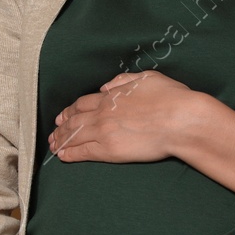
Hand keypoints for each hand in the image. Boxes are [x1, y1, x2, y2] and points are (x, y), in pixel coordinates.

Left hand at [47, 70, 200, 163]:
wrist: (180, 120)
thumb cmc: (171, 98)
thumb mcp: (147, 78)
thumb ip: (124, 81)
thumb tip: (106, 87)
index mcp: (112, 96)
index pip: (83, 103)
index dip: (71, 110)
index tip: (64, 115)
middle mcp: (103, 113)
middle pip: (74, 120)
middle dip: (62, 127)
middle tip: (54, 133)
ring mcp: (104, 132)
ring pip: (74, 136)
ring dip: (62, 140)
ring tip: (54, 145)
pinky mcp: (109, 150)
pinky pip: (83, 152)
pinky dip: (70, 153)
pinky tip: (62, 156)